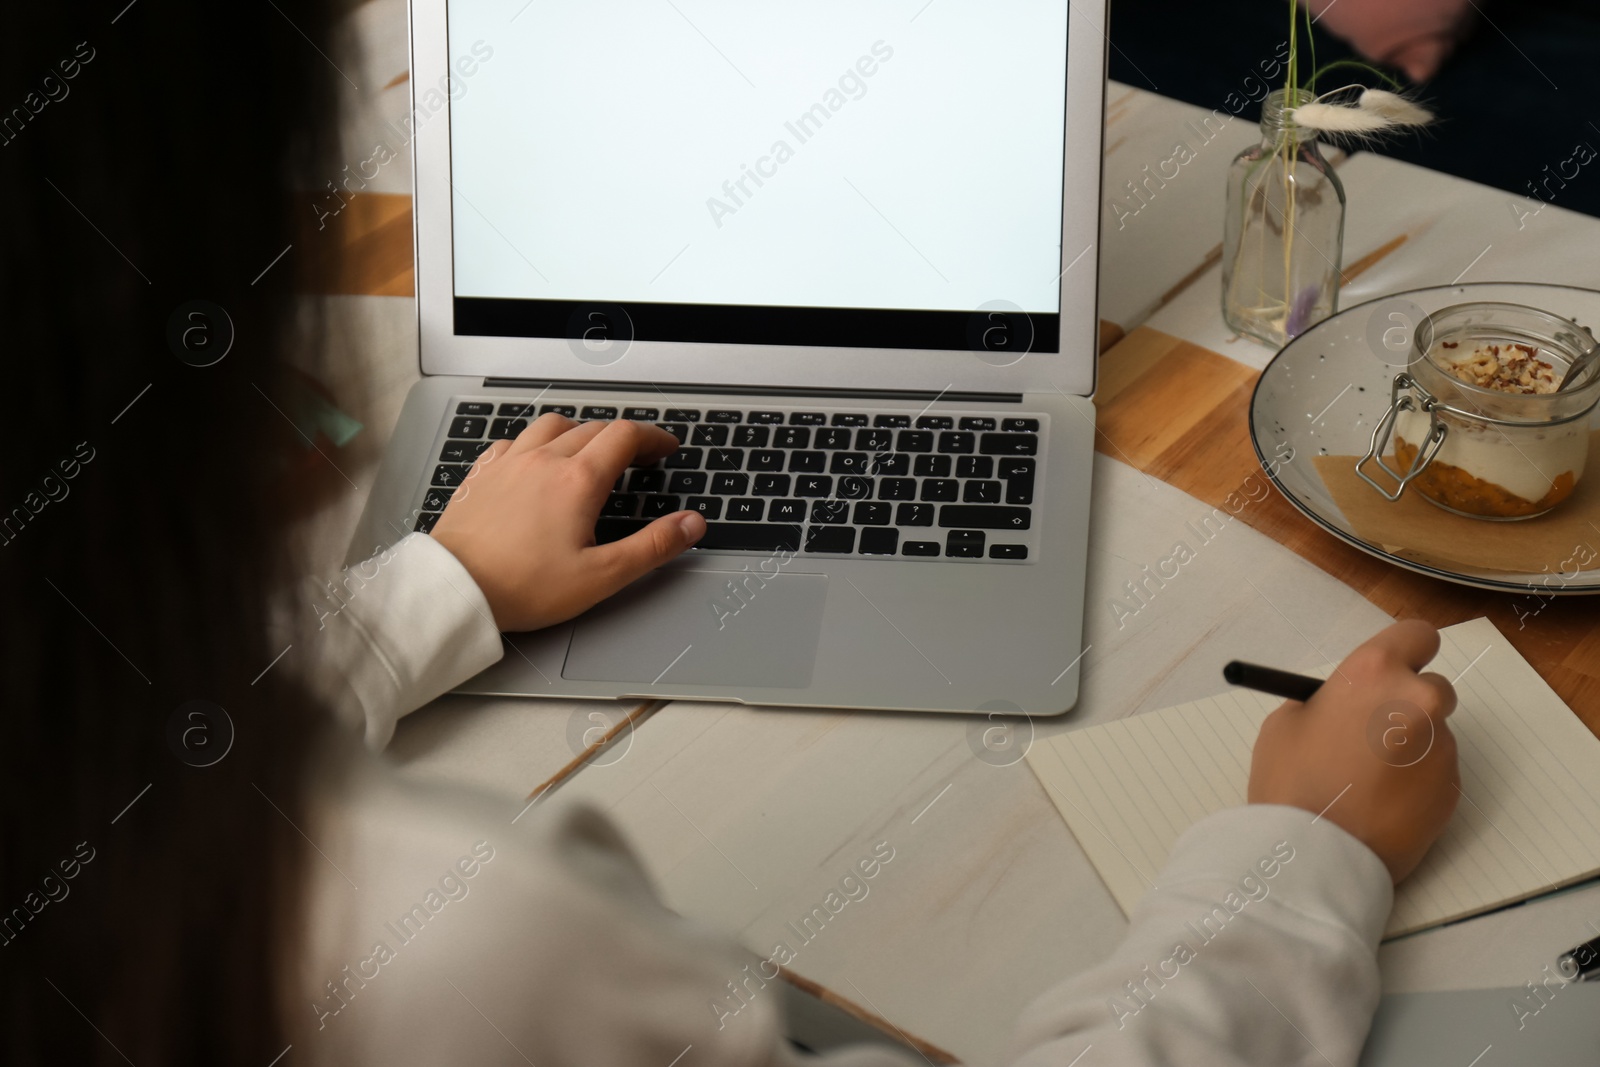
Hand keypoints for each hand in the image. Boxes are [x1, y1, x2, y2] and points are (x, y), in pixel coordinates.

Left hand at [430, 414, 705, 631]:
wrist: (456, 589)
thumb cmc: (523, 587)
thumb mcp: (602, 575)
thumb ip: (652, 546)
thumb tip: (690, 525)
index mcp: (578, 480)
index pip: (625, 436)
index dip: (652, 437)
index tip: (665, 448)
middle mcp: (544, 460)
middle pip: (593, 428)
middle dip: (623, 437)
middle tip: (638, 455)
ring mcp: (509, 463)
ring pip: (552, 425)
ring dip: (579, 431)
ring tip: (590, 449)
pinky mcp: (482, 474)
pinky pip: (514, 441)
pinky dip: (536, 442)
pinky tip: (536, 459)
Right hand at [1248, 620, 1458, 882]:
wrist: (1317, 855)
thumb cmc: (1291, 782)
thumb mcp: (1286, 722)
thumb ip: (1328, 701)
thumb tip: (1350, 705)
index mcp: (1375, 672)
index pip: (1417, 635)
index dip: (1403, 652)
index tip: (1390, 671)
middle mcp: (1418, 700)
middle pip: (1432, 685)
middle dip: (1407, 703)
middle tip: (1373, 732)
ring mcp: (1442, 746)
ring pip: (1433, 733)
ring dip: (1410, 745)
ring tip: (1368, 779)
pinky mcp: (1453, 787)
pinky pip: (1436, 771)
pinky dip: (1416, 780)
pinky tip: (1381, 802)